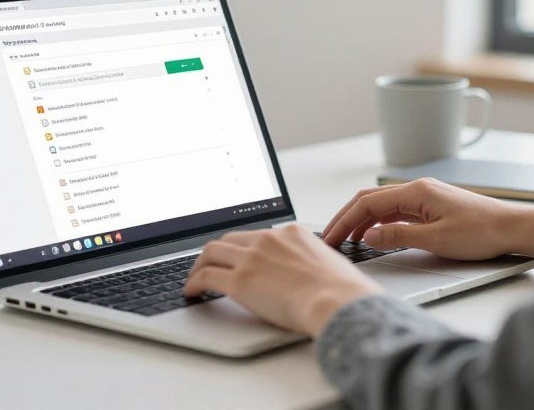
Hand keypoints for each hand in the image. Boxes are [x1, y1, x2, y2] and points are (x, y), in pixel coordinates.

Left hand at [183, 224, 382, 336]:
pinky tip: (192, 291)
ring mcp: (251, 258)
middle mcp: (268, 240)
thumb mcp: (328, 261)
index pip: (256, 235)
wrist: (337, 300)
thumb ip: (309, 260)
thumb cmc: (341, 290)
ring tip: (195, 277)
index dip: (242, 247)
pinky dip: (194, 282)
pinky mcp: (239, 281)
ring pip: (212, 251)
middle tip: (210, 264)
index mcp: (291, 233)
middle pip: (230, 239)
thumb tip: (307, 272)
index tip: (238, 256)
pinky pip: (206, 276)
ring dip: (200, 264)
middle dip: (217, 252)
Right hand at [322, 178, 533, 262]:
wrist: (513, 228)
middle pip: (370, 200)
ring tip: (347, 240)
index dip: (344, 220)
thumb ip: (399, 237)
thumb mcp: (436, 240)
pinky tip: (375, 236)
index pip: (367, 203)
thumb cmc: (482, 232)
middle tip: (330, 239)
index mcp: (415, 191)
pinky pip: (396, 211)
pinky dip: (379, 223)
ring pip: (382, 205)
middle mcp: (417, 189)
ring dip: (362, 221)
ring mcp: (424, 197)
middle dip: (347, 218)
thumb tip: (369, 236)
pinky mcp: (431, 207)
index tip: (330, 237)